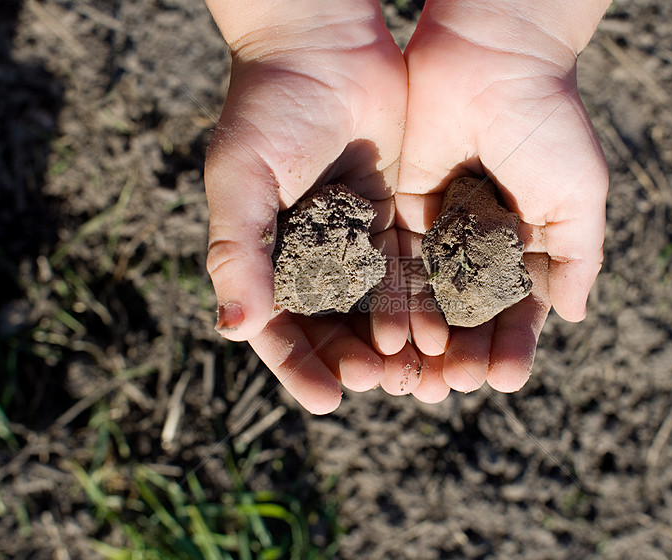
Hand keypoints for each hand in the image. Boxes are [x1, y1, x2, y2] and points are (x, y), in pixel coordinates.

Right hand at [204, 1, 412, 412]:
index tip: (326, 400)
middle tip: (380, 385)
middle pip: (329, 326)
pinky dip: (418, 303)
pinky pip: (405, 270)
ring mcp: (350, 238)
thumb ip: (238, 253)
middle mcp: (306, 255)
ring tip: (417, 375)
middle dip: (352, 360)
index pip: (278, 327)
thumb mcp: (241, 181)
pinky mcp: (390, 216)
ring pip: (370, 308)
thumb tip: (233, 330)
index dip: (299, 366)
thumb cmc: (268, 110)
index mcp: (262, 254)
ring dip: (391, 344)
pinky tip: (438, 332)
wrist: (323, 47)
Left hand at [396, 1, 609, 396]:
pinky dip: (397, 303)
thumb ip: (579, 257)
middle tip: (454, 387)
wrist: (494, 57)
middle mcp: (480, 243)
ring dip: (427, 341)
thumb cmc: (548, 124)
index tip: (505, 379)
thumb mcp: (579, 196)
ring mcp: (440, 228)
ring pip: (431, 299)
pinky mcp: (401, 209)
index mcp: (527, 242)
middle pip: (470, 314)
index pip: (518, 308)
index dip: (513, 345)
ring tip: (422, 378)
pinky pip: (397, 264)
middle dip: (464, 352)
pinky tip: (395, 339)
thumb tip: (575, 316)